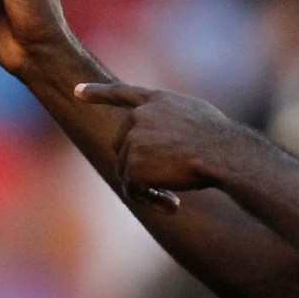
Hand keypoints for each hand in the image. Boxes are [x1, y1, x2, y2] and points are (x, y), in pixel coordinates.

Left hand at [74, 80, 248, 202]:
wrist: (223, 153)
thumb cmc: (221, 140)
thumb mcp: (196, 116)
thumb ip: (171, 120)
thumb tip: (162, 137)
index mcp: (156, 100)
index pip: (121, 92)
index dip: (97, 93)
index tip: (76, 92)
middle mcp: (138, 116)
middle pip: (121, 145)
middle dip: (136, 164)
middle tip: (164, 183)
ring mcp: (132, 139)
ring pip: (126, 169)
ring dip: (145, 185)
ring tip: (174, 196)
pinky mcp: (132, 164)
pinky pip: (132, 189)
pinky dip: (149, 200)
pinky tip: (172, 205)